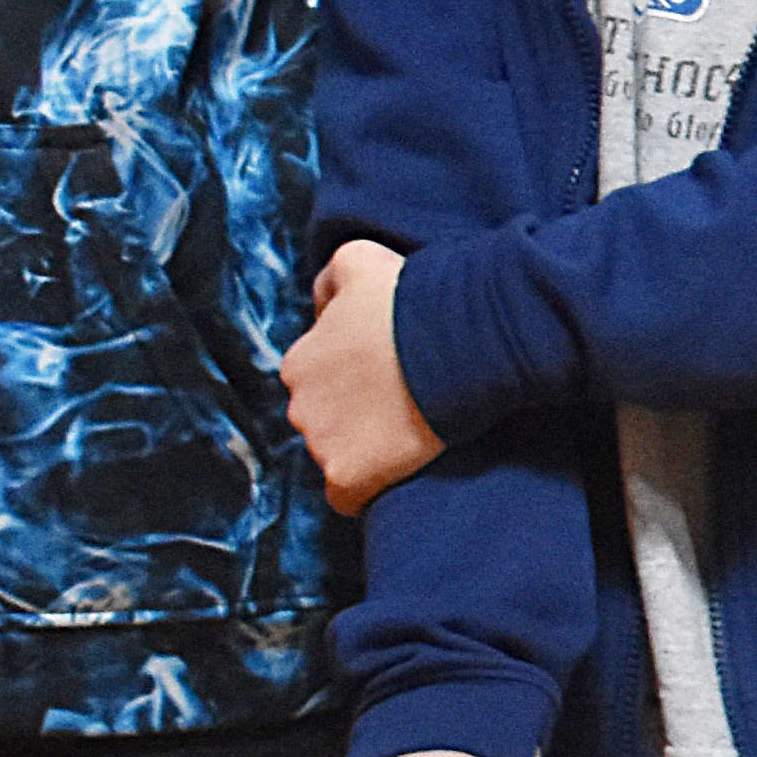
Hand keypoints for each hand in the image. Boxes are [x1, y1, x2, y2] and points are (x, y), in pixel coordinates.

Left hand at [283, 239, 444, 512]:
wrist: (458, 339)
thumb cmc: (413, 297)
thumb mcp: (357, 259)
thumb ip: (327, 282)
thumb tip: (321, 308)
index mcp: (299, 361)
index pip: (316, 383)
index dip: (354, 382)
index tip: (390, 377)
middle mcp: (299, 405)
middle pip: (322, 422)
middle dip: (354, 416)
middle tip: (403, 403)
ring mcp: (322, 443)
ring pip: (335, 456)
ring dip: (364, 449)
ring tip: (409, 432)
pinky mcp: (349, 475)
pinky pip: (347, 498)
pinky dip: (366, 490)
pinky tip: (394, 474)